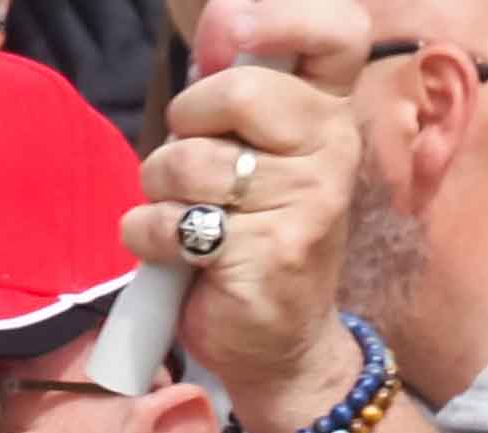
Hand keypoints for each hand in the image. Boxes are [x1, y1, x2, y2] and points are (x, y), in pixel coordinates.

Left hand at [141, 6, 375, 432]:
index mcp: (330, 111)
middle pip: (240, 91)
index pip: (339, 29)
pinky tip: (171, 254)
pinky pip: (174, 223)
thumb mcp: (252, 153)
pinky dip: (149, 236)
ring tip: (184, 216)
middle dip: (185, 124)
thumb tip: (214, 23)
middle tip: (188, 164)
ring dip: (161, 189)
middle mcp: (332, 149)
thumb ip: (233, 91)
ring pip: (193, 163)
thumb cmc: (253, 234)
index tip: (227, 31)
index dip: (278, 16)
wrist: (281, 344)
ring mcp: (307, 203)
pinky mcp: (268, 256)